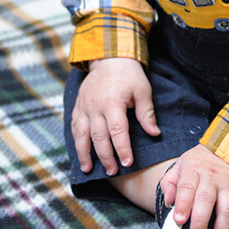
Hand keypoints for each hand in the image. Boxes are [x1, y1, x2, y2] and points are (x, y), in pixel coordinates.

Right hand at [71, 58, 160, 175]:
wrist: (108, 57)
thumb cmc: (129, 74)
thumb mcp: (143, 90)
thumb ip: (147, 113)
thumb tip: (154, 133)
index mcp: (112, 103)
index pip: (117, 131)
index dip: (122, 149)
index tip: (128, 162)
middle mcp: (94, 107)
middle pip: (98, 137)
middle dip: (105, 157)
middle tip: (113, 171)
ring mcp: (84, 107)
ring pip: (81, 134)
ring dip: (84, 153)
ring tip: (87, 169)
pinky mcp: (78, 106)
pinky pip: (74, 126)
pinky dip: (76, 141)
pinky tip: (79, 152)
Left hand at [159, 146, 228, 228]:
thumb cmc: (201, 161)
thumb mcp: (181, 164)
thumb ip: (170, 182)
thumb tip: (168, 202)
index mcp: (194, 171)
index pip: (187, 187)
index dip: (183, 204)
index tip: (179, 220)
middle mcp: (213, 179)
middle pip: (207, 201)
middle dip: (201, 222)